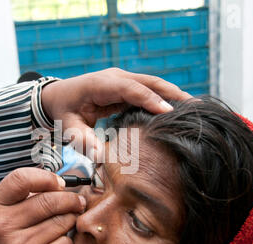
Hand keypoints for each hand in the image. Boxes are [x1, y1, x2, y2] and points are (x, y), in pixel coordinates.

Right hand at [0, 167, 85, 243]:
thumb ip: (19, 198)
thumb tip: (57, 183)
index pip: (21, 179)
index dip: (46, 177)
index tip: (59, 183)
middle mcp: (4, 226)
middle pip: (50, 199)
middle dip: (70, 199)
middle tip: (77, 201)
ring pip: (63, 220)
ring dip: (71, 219)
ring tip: (65, 222)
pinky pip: (66, 243)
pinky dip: (67, 241)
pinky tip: (58, 243)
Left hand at [41, 68, 192, 158]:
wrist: (57, 97)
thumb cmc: (63, 112)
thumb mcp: (67, 128)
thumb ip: (83, 141)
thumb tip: (101, 157)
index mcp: (100, 84)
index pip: (131, 89)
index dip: (150, 99)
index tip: (169, 112)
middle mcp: (115, 77)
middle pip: (148, 81)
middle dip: (172, 93)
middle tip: (195, 107)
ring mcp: (122, 80)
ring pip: (152, 84)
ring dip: (172, 94)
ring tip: (194, 108)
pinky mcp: (126, 86)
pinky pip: (148, 90)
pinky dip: (163, 98)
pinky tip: (177, 110)